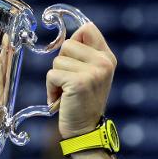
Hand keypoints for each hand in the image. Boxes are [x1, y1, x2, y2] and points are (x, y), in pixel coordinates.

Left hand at [46, 22, 116, 139]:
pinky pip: (52, 75)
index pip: (88, 28)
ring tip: (65, 93)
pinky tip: (60, 99)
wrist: (85, 130)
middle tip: (68, 82)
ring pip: (57, 61)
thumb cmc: (82, 102)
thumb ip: (84, 56)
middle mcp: (104, 62)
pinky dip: (51, 89)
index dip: (73, 38)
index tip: (69, 54)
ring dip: (54, 79)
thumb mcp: (90, 75)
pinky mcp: (80, 82)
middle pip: (67, 45)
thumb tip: (67, 39)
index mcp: (107, 57)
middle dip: (60, 64)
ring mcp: (94, 72)